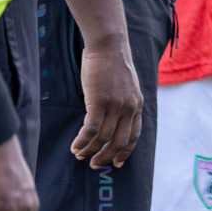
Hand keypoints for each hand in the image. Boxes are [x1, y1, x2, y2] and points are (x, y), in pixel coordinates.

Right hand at [72, 41, 142, 169]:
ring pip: (102, 138)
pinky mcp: (99, 101)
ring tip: (79, 155)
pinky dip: (82, 141)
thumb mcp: (126, 86)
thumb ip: (122, 103)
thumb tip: (111, 120)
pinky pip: (90, 129)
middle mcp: (129, 108)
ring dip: (90, 150)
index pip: (134, 135)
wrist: (109, 46)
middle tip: (94, 165)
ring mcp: (115, 105)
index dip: (125, 152)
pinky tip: (74, 145)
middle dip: (106, 157)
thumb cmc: (113, 64)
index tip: (118, 163)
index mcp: (137, 105)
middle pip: (119, 142)